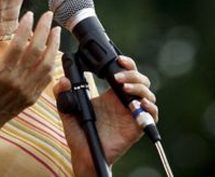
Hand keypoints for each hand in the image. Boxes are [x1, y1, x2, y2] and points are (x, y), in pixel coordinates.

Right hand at [0, 11, 60, 156]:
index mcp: (1, 72)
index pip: (18, 44)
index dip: (26, 27)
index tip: (30, 14)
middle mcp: (17, 81)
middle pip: (36, 50)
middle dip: (44, 30)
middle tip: (48, 15)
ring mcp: (27, 90)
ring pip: (46, 64)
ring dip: (53, 46)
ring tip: (56, 31)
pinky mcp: (32, 98)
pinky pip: (47, 78)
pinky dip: (52, 64)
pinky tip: (53, 53)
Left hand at [53, 56, 157, 175]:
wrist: (83, 154)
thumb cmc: (78, 132)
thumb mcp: (67, 109)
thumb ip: (62, 94)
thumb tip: (63, 80)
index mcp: (111, 94)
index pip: (125, 72)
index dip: (126, 63)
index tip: (117, 59)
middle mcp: (124, 101)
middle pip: (140, 80)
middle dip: (132, 74)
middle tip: (117, 78)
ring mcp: (132, 113)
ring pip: (148, 94)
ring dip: (139, 87)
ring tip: (124, 88)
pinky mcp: (137, 127)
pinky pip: (152, 115)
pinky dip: (150, 107)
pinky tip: (140, 103)